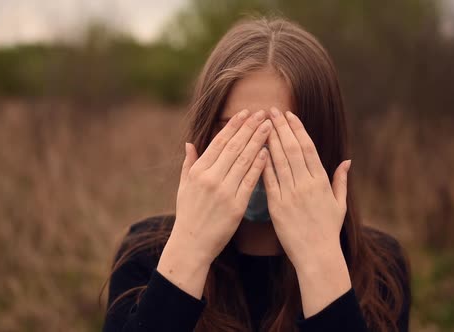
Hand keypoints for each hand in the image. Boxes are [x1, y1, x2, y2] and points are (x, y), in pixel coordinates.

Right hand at [157, 109, 271, 297]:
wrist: (191, 245)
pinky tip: (268, 152)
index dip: (234, 126)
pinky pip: (250, 181)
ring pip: (244, 160)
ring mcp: (224, 192)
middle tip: (263, 113)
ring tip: (270, 126)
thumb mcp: (183, 187)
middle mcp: (211, 178)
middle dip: (250, 128)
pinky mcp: (236, 206)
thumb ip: (189, 164)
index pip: (220, 142)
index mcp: (198, 171)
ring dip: (258, 141)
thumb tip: (190, 143)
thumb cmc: (188, 215)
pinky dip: (259, 165)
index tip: (246, 113)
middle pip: (235, 147)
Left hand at [262, 106, 351, 315]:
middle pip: (291, 148)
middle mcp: (306, 184)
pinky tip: (254, 150)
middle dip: (280, 127)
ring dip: (269, 139)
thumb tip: (347, 161)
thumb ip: (341, 181)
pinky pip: (268, 181)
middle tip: (270, 110)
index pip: (307, 147)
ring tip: (260, 123)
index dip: (297, 129)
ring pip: (278, 160)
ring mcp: (291, 194)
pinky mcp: (277, 206)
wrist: (317, 255)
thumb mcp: (340, 204)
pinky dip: (262, 164)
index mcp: (321, 181)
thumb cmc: (328, 230)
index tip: (288, 115)